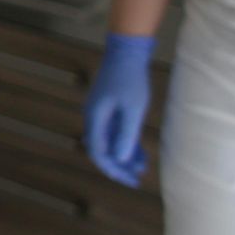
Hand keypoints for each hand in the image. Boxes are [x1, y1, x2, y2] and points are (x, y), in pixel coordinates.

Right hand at [83, 33, 153, 186]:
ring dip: (123, 156)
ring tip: (141, 169)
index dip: (112, 169)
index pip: (98, 152)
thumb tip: (121, 160)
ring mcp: (100, 113)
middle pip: (101, 149)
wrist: (126, 53)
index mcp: (96, 118)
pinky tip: (139, 154)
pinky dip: (125, 144)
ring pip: (108, 142)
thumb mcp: (133, 109)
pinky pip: (114, 132)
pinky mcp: (108, 108)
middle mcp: (93, 117)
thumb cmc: (130, 79)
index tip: (129, 180)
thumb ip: (127, 135)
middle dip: (118, 166)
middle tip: (135, 180)